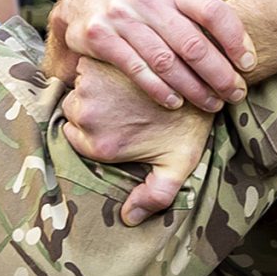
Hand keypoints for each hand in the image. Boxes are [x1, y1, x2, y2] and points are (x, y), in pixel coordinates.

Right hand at [44, 0, 252, 109]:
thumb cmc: (140, 2)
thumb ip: (198, 15)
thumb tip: (244, 50)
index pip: (213, 11)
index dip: (236, 40)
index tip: (249, 65)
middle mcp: (148, 0)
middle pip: (193, 44)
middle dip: (219, 74)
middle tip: (235, 94)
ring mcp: (122, 18)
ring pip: (166, 62)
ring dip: (194, 89)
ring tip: (212, 104)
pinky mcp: (100, 38)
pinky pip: (137, 70)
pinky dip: (160, 90)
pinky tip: (176, 103)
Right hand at [59, 61, 213, 224]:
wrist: (201, 78)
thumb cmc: (190, 125)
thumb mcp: (177, 166)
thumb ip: (154, 195)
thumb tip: (130, 219)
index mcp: (99, 145)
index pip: (77, 137)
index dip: (97, 129)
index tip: (117, 123)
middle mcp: (87, 115)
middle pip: (75, 111)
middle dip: (94, 108)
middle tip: (123, 104)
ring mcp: (90, 82)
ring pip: (79, 85)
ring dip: (95, 84)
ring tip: (124, 86)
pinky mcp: (97, 56)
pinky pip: (87, 61)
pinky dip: (101, 62)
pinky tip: (124, 68)